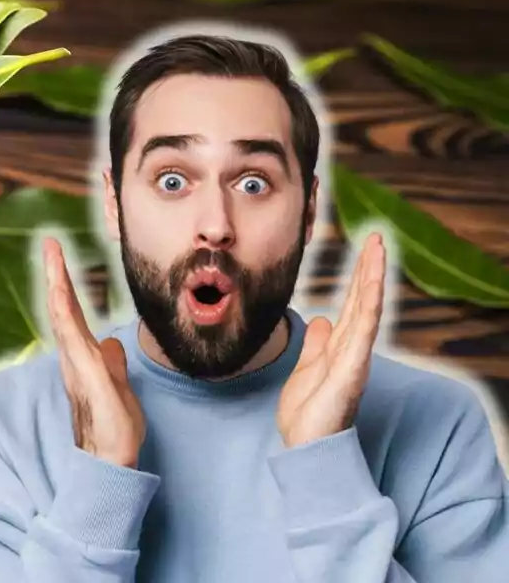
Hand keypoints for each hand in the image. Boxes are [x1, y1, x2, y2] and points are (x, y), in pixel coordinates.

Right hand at [43, 237, 145, 467]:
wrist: (112, 461)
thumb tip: (112, 343)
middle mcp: (76, 357)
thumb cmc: (114, 428)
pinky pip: (73, 339)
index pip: (72, 314)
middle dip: (56, 276)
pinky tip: (59, 296)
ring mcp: (79, 365)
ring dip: (58, 287)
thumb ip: (113, 363)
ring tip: (53, 258)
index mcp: (84, 357)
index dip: (65, 285)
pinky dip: (64, 315)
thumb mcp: (120, 385)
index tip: (59, 256)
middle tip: (50, 244)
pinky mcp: (88, 375)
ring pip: (64, 319)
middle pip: (63, 309)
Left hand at [277, 232, 386, 448]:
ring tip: (376, 249)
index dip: (359, 276)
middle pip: (363, 300)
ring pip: (367, 310)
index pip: (354, 303)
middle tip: (376, 237)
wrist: (304, 445)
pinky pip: (362, 332)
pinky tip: (371, 285)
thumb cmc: (308, 413)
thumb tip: (322, 319)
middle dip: (369, 268)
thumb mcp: (308, 368)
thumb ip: (317, 344)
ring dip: (371, 278)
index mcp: (341, 346)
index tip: (365, 247)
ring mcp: (355, 358)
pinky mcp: (352, 369)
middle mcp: (353, 348)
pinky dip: (368, 307)